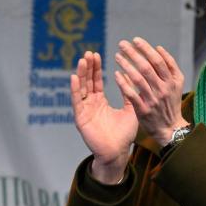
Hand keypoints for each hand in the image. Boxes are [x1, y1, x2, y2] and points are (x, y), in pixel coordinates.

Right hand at [71, 51, 137, 183]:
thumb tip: (131, 76)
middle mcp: (90, 105)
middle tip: (88, 53)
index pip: (96, 81)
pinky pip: (77, 102)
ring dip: (81, 75)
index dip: (96, 68)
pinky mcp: (80, 119)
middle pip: (87, 82)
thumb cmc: (124, 135)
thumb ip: (129, 94)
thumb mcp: (130, 110)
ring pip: (81, 89)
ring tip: (82, 60)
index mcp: (100, 102)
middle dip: (88, 68)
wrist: (118, 152)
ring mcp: (84, 111)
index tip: (96, 54)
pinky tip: (74, 77)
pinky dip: (74, 89)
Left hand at [113, 37, 187, 145]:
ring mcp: (153, 99)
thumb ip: (170, 66)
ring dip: (126, 65)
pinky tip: (116, 74)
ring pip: (138, 78)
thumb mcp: (176, 84)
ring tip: (117, 56)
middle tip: (122, 44)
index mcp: (172, 81)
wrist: (169, 128)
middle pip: (147, 67)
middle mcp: (164, 89)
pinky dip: (123, 83)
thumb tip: (159, 48)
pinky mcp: (144, 110)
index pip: (158, 60)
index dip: (146, 49)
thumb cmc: (170, 103)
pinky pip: (131, 94)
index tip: (135, 40)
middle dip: (134, 53)